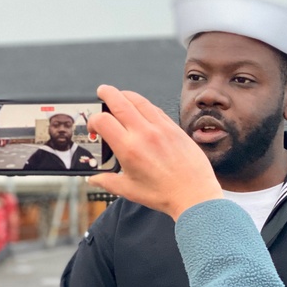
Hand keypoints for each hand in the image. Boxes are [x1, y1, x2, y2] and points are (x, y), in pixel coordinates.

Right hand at [87, 85, 221, 219]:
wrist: (194, 195)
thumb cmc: (164, 194)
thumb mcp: (129, 190)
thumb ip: (108, 181)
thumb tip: (94, 179)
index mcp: (129, 149)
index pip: (103, 121)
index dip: (93, 120)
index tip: (93, 127)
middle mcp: (144, 133)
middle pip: (120, 101)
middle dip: (107, 93)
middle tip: (102, 92)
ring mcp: (161, 128)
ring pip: (139, 100)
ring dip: (126, 95)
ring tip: (120, 95)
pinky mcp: (174, 128)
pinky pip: (156, 108)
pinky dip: (145, 104)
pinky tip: (142, 108)